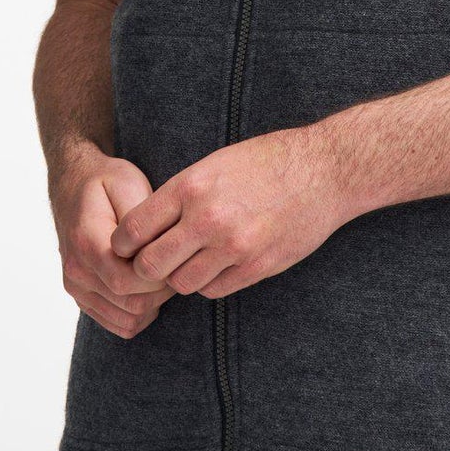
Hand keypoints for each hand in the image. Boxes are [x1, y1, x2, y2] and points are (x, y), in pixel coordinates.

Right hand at [51, 145, 177, 338]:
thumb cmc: (106, 182)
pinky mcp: (83, 297)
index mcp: (86, 243)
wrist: (75, 184)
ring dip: (154, 303)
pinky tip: (150, 287)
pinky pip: (119, 324)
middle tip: (177, 265)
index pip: (127, 281)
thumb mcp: (128, 183)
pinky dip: (140, 313)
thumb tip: (155, 250)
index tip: (177, 256)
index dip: (159, 276)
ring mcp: (76, 287)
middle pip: (130, 303)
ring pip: (127, 319)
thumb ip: (140, 220)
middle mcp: (76, 270)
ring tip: (163, 273)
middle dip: (161, 290)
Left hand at [109, 124, 347, 300]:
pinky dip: (209, 282)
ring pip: (181, 283)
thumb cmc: (269, 160)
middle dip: (147, 267)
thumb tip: (145, 225)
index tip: (126, 246)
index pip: (133, 229)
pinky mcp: (257, 267)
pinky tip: (217, 265)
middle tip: (153, 262)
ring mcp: (234, 246)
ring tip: (188, 261)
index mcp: (192, 186)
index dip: (123, 244)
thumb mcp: (217, 162)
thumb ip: (182, 193)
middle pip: (151, 265)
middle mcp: (208, 218)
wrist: (326, 170)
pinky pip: (214, 290)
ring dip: (180, 276)